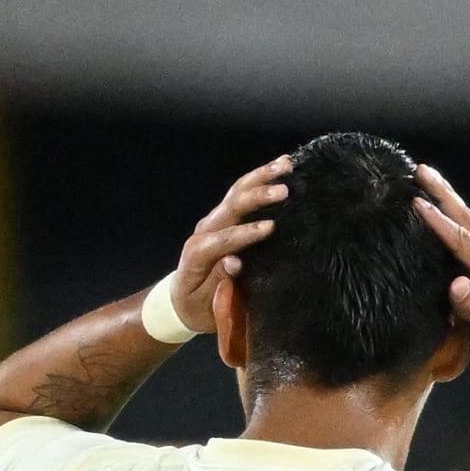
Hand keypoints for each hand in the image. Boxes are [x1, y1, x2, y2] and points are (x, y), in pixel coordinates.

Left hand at [174, 154, 291, 343]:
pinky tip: (281, 165)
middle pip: (231, 206)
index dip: (245, 233)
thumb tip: (234, 263)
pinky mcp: (225, 217)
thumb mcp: (207, 304)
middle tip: (285, 190)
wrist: (183, 298)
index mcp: (198, 254)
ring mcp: (215, 221)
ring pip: (237, 192)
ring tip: (287, 165)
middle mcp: (205, 231)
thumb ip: (220, 283)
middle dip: (257, 196)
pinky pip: (242, 193)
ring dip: (261, 177)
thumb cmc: (198, 305)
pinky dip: (260, 177)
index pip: (222, 239)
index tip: (271, 228)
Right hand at [411, 163, 469, 323]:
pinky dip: (456, 224)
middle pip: (469, 222)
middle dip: (445, 195)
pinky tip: (445, 220)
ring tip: (430, 184)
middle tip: (422, 170)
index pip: (463, 243)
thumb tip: (455, 283)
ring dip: (451, 204)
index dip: (438, 223)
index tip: (416, 202)